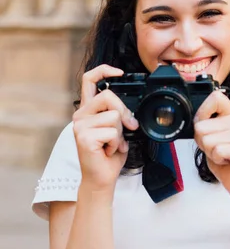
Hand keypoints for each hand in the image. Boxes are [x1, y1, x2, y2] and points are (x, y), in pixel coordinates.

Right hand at [72, 64, 138, 191]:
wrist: (102, 177)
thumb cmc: (109, 154)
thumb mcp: (118, 130)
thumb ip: (120, 115)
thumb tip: (130, 112)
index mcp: (88, 110)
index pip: (89, 80)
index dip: (104, 71)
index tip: (119, 72)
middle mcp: (80, 115)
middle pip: (108, 96)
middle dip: (124, 112)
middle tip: (128, 128)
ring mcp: (80, 126)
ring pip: (114, 116)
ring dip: (120, 133)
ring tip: (113, 143)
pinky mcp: (83, 137)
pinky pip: (112, 132)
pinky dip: (117, 143)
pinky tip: (108, 150)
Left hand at [194, 91, 229, 200]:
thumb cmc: (224, 158)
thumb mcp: (211, 137)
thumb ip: (204, 125)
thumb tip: (195, 119)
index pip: (216, 97)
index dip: (202, 111)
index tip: (204, 124)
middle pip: (202, 126)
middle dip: (202, 142)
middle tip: (215, 148)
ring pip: (207, 140)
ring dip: (210, 152)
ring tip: (221, 155)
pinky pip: (217, 151)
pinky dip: (217, 159)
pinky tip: (226, 160)